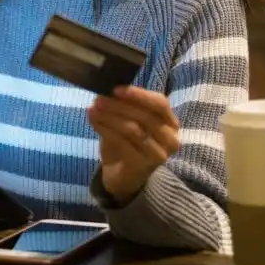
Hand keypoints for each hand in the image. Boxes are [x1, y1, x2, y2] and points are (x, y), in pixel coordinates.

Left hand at [87, 86, 179, 204]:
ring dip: (110, 117)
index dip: (139, 95)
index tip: (115, 89)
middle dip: (119, 106)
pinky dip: (106, 130)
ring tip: (93, 109)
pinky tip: (94, 122)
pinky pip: (123, 143)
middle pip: (145, 116)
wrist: (123, 176)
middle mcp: (170, 139)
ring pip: (134, 130)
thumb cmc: (128, 143)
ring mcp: (159, 154)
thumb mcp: (128, 120)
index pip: (160, 104)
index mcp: (170, 123)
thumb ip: (123, 106)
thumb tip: (104, 92)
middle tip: (99, 99)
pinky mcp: (143, 165)